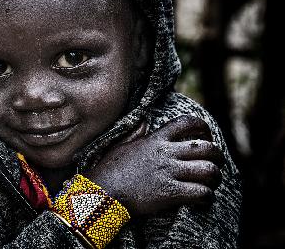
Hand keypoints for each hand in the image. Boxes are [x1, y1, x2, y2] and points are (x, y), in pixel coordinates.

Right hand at [85, 115, 223, 215]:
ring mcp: (169, 172)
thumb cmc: (109, 169)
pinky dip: (207, 197)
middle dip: (218, 156)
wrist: (102, 192)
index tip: (207, 135)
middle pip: (206, 148)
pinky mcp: (170, 192)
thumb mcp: (120, 146)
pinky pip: (201, 192)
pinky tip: (203, 200)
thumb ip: (135, 133)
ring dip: (215, 178)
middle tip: (216, 165)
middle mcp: (166, 153)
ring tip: (212, 184)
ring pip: (209, 170)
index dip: (203, 127)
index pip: (186, 123)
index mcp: (155, 140)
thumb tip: (143, 120)